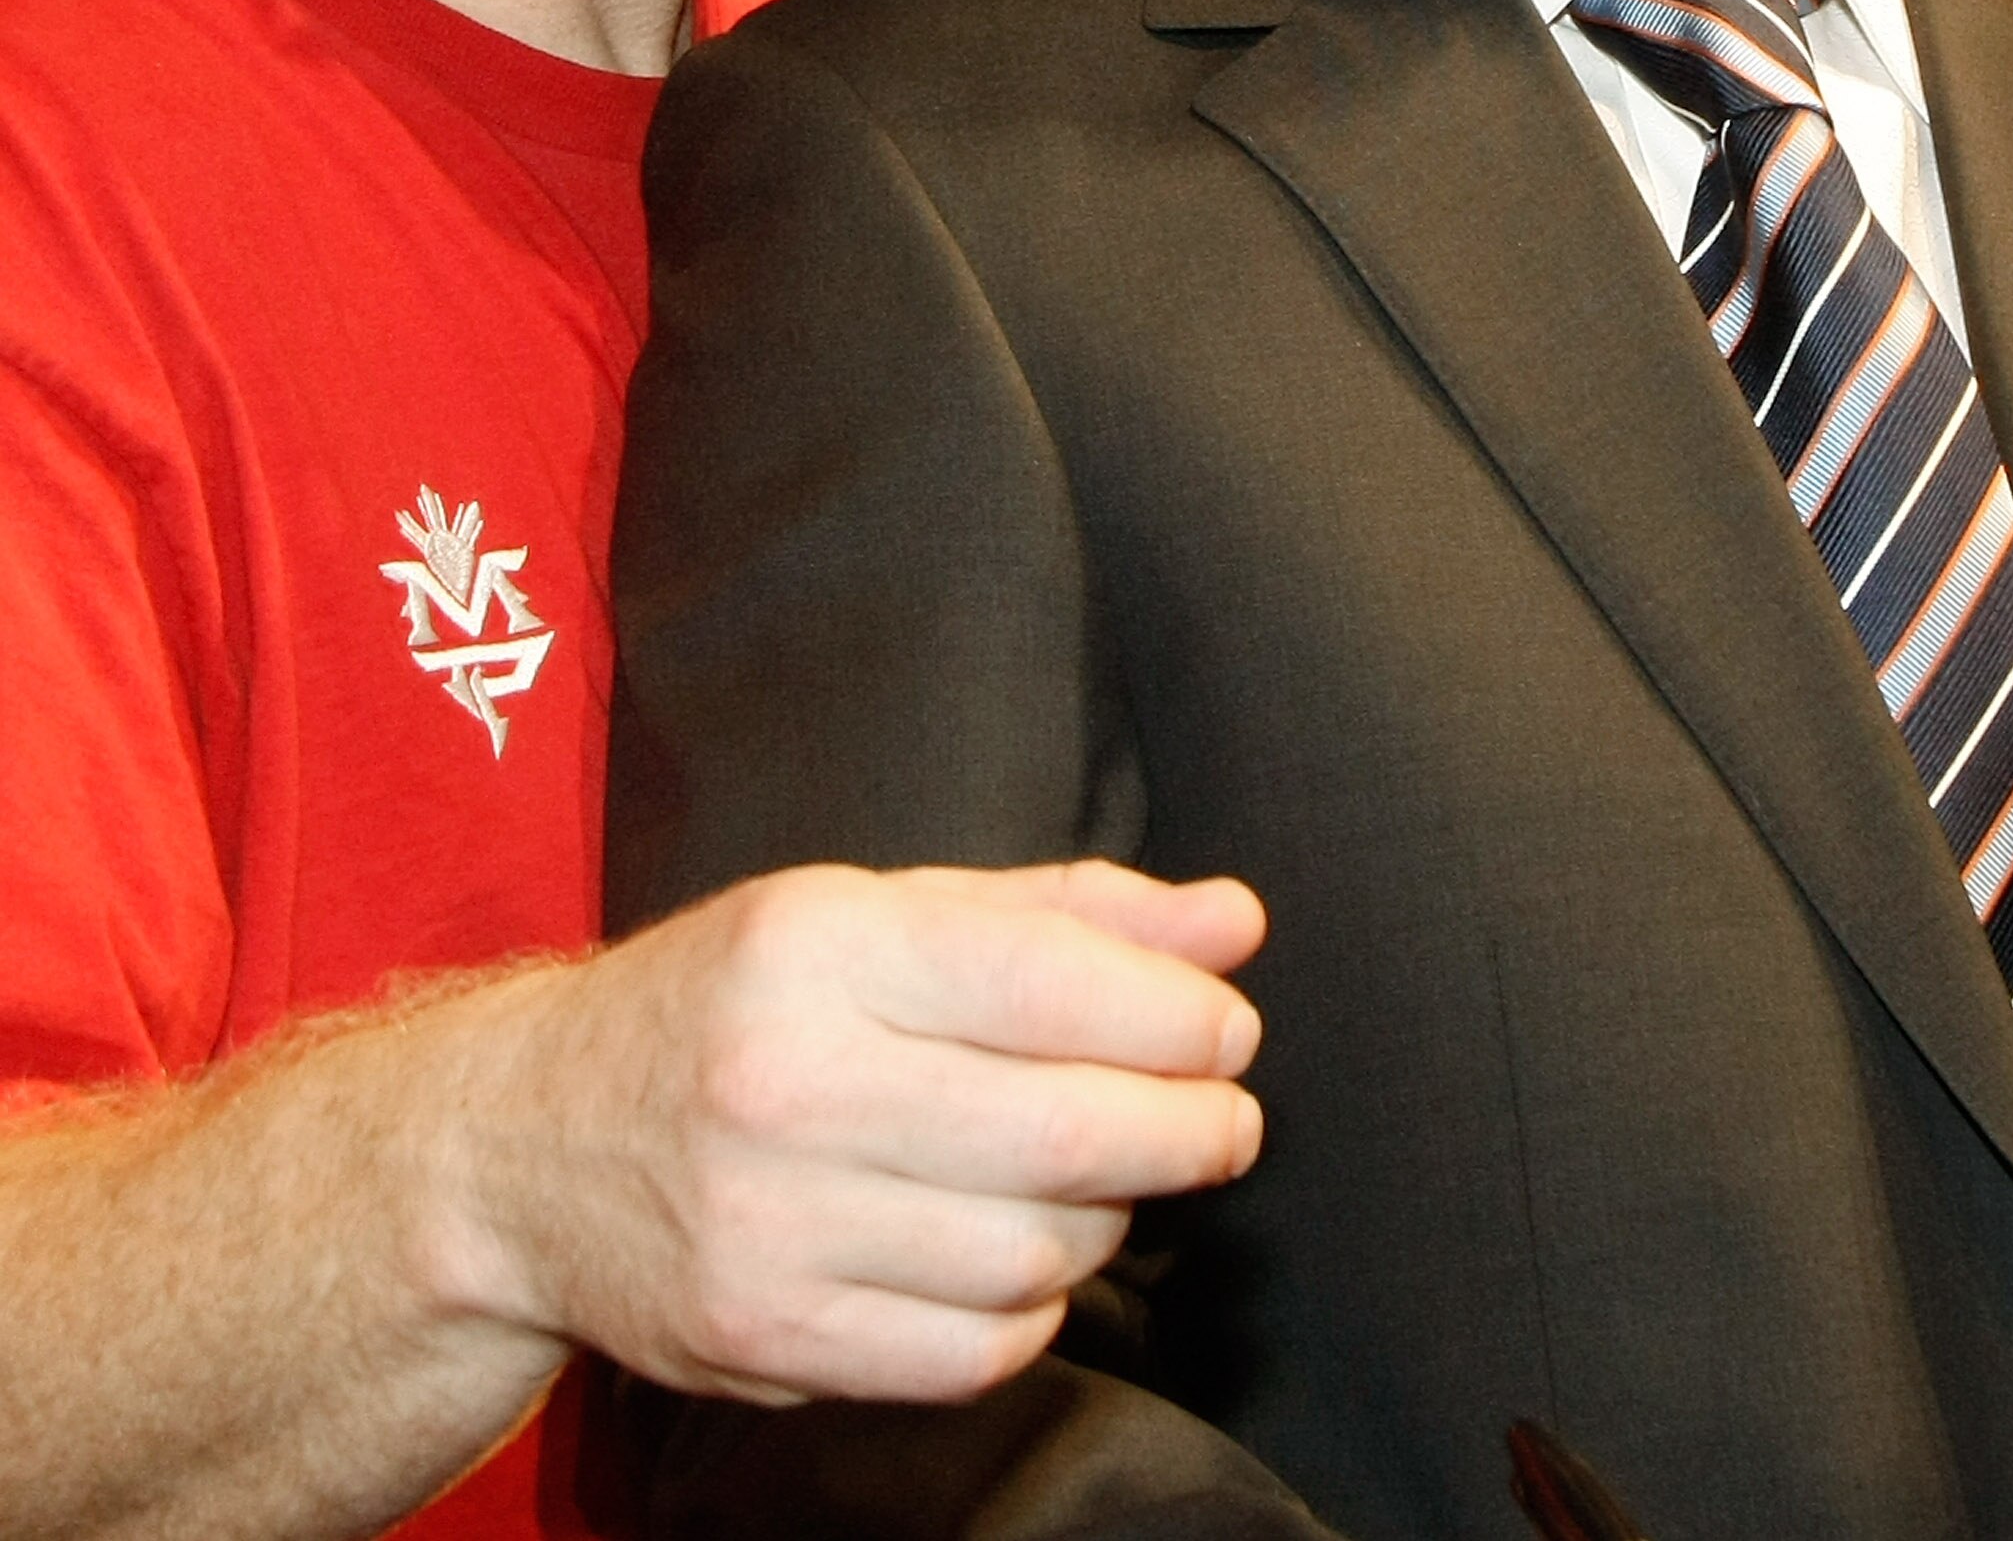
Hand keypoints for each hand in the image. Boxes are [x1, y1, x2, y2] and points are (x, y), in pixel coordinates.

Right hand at [431, 859, 1265, 1406]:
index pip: (1053, 987)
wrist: (525, 1143)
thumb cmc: (735, 1001)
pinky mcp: (765, 1338)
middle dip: (1186, 1129)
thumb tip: (1234, 924)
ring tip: (1103, 1177)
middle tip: (1223, 1118)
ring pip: (1036, 1252)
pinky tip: (1024, 1254)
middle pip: (1065, 1135)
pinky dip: (1035, 1307)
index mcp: (819, 944)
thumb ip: (1066, 914)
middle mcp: (788, 1083)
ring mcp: (771, 1225)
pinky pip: (974, 1351)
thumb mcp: (877, 912)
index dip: (1178, 1018)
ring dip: (1112, 1220)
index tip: (1230, 1031)